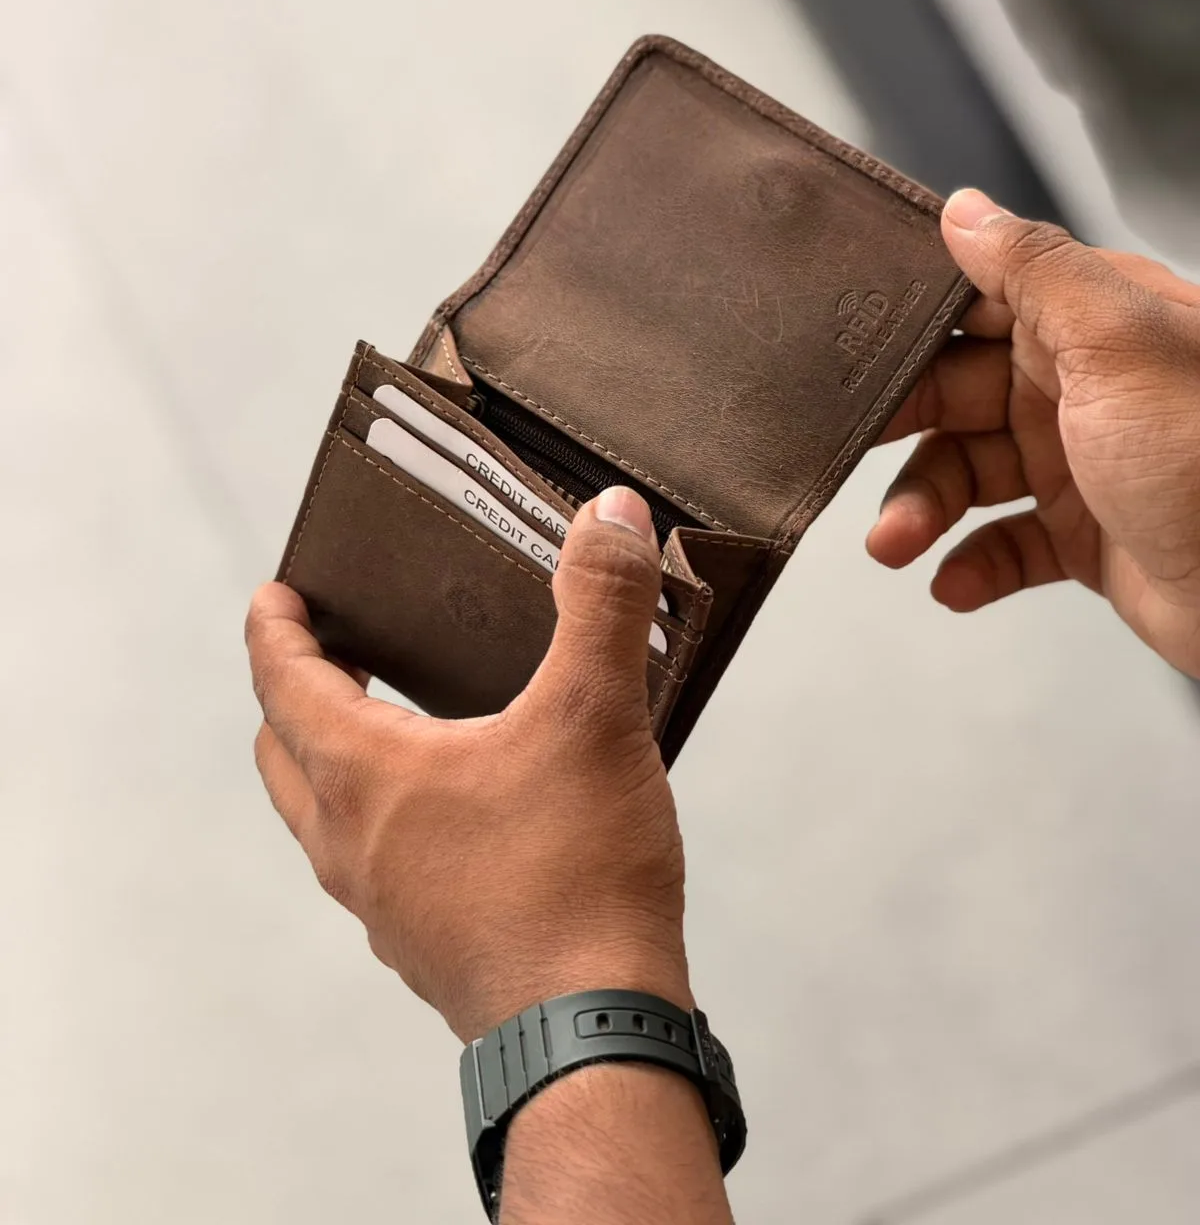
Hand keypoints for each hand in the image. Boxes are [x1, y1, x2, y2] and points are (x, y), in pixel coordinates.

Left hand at [246, 486, 690, 1043]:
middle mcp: (351, 841)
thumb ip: (600, 606)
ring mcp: (380, 902)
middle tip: (330, 650)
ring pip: (321, 815)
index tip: (273, 597)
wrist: (591, 1029)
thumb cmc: (576, 876)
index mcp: (366, 774)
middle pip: (283, 751)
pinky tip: (453, 813)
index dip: (273, 631)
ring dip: (333, 759)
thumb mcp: (594, 717)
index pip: (283, 683)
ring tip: (392, 723)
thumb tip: (609, 514)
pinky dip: (379, 818)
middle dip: (294, 693)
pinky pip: (370, 864)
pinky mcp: (420, 943)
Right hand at [869, 189, 1199, 677]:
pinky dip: (971, 562)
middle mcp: (1081, 383)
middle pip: (955, 389)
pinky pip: (1004, 543)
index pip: (977, 298)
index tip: (846, 343)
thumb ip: (1034, 269)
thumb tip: (965, 210)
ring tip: (898, 542)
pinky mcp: (1085, 537)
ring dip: (922, 506)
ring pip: (967, 472)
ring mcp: (1081, 462)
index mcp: (1092, 320)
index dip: (910, 322)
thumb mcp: (1120, 340)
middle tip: (848, 446)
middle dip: (900, 425)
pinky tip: (954, 579)